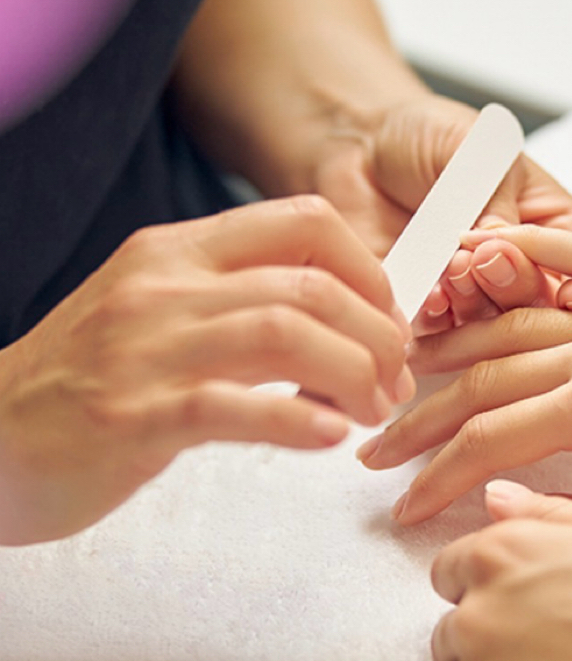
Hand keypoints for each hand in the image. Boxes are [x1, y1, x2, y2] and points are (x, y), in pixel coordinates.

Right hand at [0, 196, 412, 544]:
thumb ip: (241, 306)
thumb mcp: (162, 316)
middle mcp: (164, 287)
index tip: (389, 320)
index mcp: (178, 253)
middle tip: (394, 382)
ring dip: (352, 375)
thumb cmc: (87, 382)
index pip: (304, 223)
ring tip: (371, 411)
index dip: (369, 271)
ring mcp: (144, 350)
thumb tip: (341, 324)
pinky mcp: (130, 416)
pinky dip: (295, 420)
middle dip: (377, 336)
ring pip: (283, 332)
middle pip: (310, 285)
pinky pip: (231, 407)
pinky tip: (328, 437)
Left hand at [311, 95, 571, 330]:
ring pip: (494, 328)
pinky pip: (441, 333)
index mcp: (553, 232)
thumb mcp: (481, 154)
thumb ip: (500, 204)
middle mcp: (520, 273)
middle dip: (517, 288)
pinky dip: (439, 316)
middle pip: (540, 309)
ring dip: (478, 303)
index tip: (569, 293)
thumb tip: (506, 249)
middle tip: (488, 259)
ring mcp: (476, 298)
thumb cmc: (432, 136)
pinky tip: (432, 294)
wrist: (361, 142)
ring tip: (455, 268)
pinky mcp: (429, 313)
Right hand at [359, 225, 571, 546]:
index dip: (437, 477)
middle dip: (420, 417)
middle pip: (484, 379)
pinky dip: (531, 257)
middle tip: (373, 442)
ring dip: (454, 348)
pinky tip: (489, 255)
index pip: (491, 442)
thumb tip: (510, 509)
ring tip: (405, 367)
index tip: (400, 504)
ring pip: (515, 323)